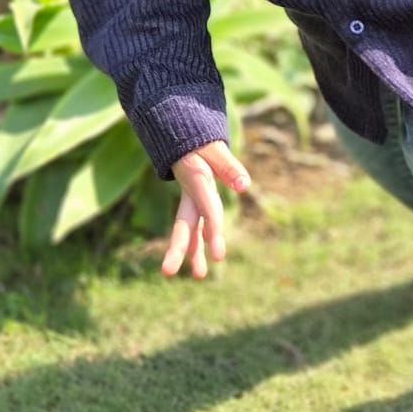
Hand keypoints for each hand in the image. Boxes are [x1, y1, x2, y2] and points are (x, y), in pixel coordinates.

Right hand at [162, 141, 250, 278]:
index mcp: (195, 179)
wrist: (181, 134)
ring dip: (192, 253)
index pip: (207, 209)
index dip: (213, 231)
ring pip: (188, 229)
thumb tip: (244, 186)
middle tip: (167, 273)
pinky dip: (197, 244)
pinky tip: (200, 265)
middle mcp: (189, 193)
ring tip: (199, 276)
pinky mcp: (193, 202)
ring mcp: (189, 199)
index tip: (218, 257)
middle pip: (184, 224)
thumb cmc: (199, 140)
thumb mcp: (214, 147)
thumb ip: (229, 166)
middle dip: (180, 249)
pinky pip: (194, 226)